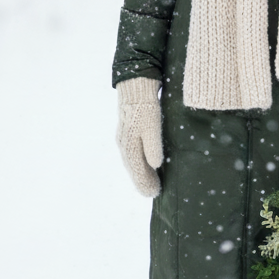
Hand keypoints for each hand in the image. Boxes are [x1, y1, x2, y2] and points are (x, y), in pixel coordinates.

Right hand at [115, 77, 162, 197]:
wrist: (135, 85)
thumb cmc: (145, 105)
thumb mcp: (152, 125)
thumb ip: (153, 146)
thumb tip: (155, 165)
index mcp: (129, 145)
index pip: (137, 170)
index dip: (145, 183)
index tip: (155, 193)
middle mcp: (123, 143)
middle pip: (132, 168)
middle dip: (142, 181)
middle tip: (153, 193)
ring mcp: (124, 136)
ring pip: (131, 160)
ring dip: (140, 172)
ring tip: (149, 182)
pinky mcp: (127, 130)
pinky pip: (132, 152)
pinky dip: (138, 162)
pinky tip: (145, 163)